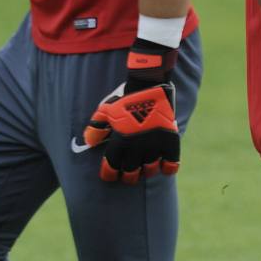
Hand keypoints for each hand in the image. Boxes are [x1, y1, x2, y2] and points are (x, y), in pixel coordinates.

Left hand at [82, 38, 180, 183]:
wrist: (149, 84)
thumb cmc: (126, 97)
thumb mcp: (106, 110)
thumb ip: (96, 127)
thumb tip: (89, 142)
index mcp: (120, 142)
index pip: (112, 168)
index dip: (110, 174)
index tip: (111, 174)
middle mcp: (137, 147)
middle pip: (131, 173)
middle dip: (128, 176)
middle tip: (129, 174)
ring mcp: (155, 144)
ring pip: (150, 170)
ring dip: (146, 171)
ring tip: (145, 168)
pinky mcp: (170, 140)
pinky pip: (171, 163)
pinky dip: (168, 168)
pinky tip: (164, 166)